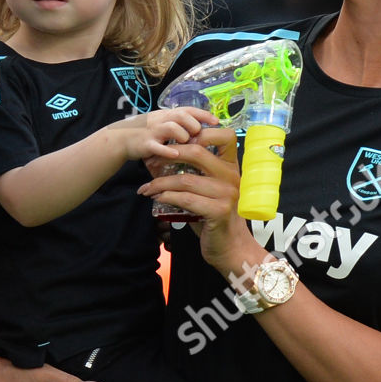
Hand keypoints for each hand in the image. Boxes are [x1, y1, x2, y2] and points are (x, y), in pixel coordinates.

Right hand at [108, 106, 216, 161]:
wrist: (121, 138)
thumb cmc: (146, 132)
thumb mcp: (162, 123)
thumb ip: (179, 124)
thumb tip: (201, 129)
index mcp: (167, 114)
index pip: (188, 109)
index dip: (203, 114)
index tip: (217, 121)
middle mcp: (161, 119)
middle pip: (182, 116)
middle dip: (193, 126)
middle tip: (198, 136)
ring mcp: (153, 131)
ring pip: (172, 128)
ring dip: (183, 136)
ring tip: (186, 144)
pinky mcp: (145, 144)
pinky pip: (157, 146)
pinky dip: (168, 151)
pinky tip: (176, 155)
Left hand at [136, 128, 260, 271]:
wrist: (231, 248)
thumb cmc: (214, 217)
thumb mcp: (207, 190)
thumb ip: (194, 173)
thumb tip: (160, 157)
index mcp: (231, 166)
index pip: (225, 135)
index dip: (199, 132)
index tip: (176, 142)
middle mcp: (232, 176)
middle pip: (197, 152)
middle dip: (168, 155)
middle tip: (150, 161)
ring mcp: (228, 194)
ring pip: (186, 179)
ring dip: (160, 182)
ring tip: (148, 187)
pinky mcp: (219, 211)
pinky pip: (186, 199)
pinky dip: (166, 196)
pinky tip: (156, 198)